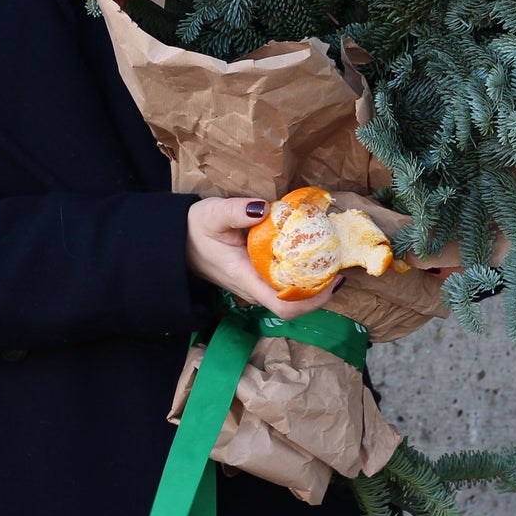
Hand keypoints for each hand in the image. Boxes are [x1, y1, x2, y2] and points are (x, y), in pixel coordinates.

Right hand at [186, 197, 337, 318]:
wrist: (177, 241)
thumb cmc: (194, 229)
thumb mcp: (212, 213)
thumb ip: (237, 211)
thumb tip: (265, 209)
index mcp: (245, 279)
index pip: (284, 306)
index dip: (313, 299)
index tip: (332, 278)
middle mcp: (253, 289)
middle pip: (294, 304)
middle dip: (321, 290)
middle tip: (339, 264)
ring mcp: (255, 285)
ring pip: (290, 296)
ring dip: (313, 282)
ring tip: (330, 257)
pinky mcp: (256, 277)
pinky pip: (284, 283)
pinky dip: (301, 272)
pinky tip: (310, 253)